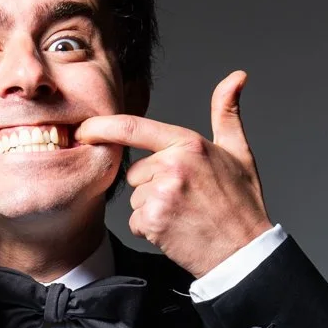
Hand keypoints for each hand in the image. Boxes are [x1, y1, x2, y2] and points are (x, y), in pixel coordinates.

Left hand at [75, 70, 273, 276]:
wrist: (244, 250)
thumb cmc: (241, 203)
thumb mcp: (238, 152)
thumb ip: (227, 113)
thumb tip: (237, 77)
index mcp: (188, 144)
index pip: (134, 128)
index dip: (102, 127)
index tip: (83, 130)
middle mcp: (172, 165)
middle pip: (136, 173)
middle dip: (152, 186)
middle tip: (185, 199)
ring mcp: (161, 193)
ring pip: (135, 198)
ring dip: (152, 209)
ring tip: (183, 216)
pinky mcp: (153, 221)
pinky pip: (135, 222)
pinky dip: (151, 230)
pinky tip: (176, 230)